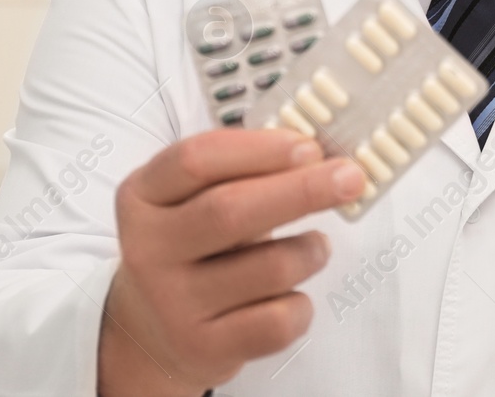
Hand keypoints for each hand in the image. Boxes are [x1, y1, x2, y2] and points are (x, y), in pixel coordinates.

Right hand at [98, 128, 366, 395]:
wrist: (153, 331)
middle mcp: (147, 249)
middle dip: (303, 189)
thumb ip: (243, 171)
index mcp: (142, 196)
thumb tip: (320, 156)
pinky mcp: (202, 348)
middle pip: (230, 210)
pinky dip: (301, 304)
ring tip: (314, 247)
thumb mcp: (194, 199)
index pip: (196, 160)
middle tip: (351, 177)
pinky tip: (293, 294)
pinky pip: (277, 321)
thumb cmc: (193, 247)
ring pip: (268, 267)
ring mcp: (172, 303)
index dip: (259, 149)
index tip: (308, 146)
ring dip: (311, 250)